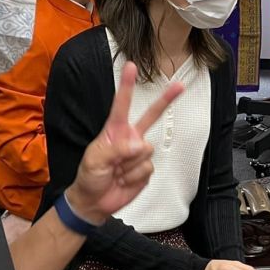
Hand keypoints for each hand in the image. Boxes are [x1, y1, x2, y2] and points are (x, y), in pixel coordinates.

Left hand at [68, 62, 182, 224]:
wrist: (95, 202)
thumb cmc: (90, 177)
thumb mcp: (95, 161)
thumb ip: (114, 149)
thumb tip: (138, 144)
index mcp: (114, 130)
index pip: (122, 105)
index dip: (128, 86)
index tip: (132, 67)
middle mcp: (130, 137)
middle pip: (151, 116)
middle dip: (166, 100)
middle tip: (179, 85)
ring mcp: (139, 153)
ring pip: (146, 150)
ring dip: (129, 165)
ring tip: (116, 172)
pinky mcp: (146, 168)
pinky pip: (147, 168)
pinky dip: (134, 177)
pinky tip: (124, 180)